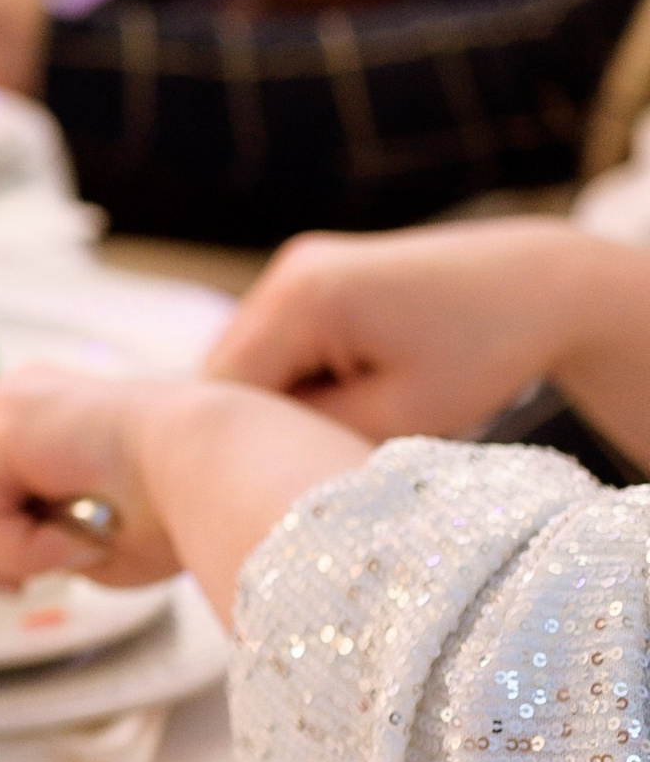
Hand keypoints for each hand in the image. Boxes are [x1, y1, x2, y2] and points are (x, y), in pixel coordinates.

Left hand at [0, 368, 188, 589]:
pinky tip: (81, 533)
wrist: (220, 473)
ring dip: (10, 560)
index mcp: (32, 426)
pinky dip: (28, 550)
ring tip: (79, 542)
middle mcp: (7, 407)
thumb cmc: (183, 509)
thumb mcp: (82, 539)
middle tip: (34, 562)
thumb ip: (26, 541)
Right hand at [205, 222, 638, 443]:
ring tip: (338, 432)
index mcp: (305, 299)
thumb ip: (316, 436)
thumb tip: (255, 459)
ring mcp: (297, 269)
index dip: (237, 450)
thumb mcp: (402, 417)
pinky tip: (347, 401)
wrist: (536, 287)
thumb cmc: (480, 354)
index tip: (266, 492)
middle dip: (258, 428)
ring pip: (250, 361)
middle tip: (307, 469)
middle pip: (228, 374)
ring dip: (280, 405)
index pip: (224, 391)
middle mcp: (288, 272)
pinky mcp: (312, 277)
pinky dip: (299, 381)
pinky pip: (277, 344)